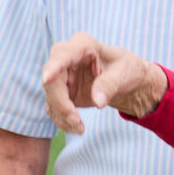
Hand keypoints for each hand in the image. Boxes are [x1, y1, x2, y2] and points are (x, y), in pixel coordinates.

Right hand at [41, 33, 167, 133]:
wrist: (125, 82)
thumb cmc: (127, 70)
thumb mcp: (125, 73)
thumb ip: (110, 85)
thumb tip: (98, 102)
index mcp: (82, 46)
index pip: (63, 54)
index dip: (53, 66)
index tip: (47, 79)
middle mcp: (66, 58)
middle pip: (52, 81)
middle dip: (61, 104)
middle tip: (77, 122)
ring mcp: (61, 76)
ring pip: (51, 97)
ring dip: (62, 116)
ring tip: (80, 129)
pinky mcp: (61, 92)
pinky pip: (54, 107)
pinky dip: (63, 121)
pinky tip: (77, 128)